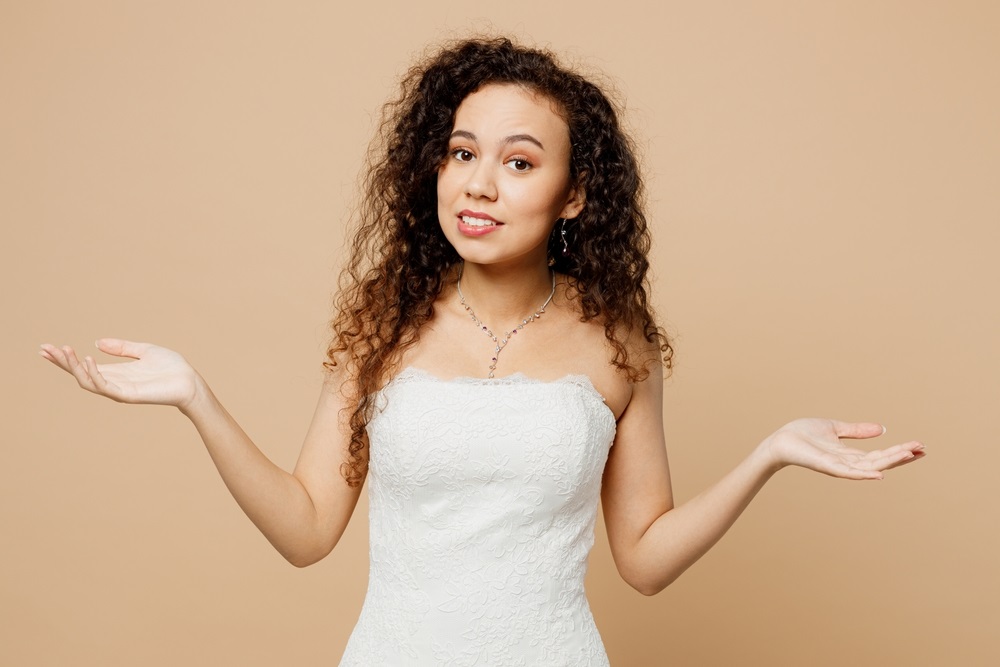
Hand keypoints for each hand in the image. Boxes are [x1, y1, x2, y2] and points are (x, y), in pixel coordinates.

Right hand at [39, 339, 201, 409]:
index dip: (64, 359)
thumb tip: (97, 342)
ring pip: (87, 381)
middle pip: (79, 374)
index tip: (45, 348)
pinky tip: (88, 359)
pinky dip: (94, 374)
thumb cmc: (170, 367)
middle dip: (62, 362)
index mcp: (115, 372)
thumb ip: (121, 347)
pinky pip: (105, 386)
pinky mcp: (128, 395)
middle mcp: (113, 382)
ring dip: (74, 366)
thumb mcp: (143, 350)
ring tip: (64, 351)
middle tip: (44, 349)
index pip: (83, 366)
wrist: (189, 381)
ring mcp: (119, 390)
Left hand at [761, 418, 924, 479]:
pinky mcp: (827, 467)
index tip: (919, 446)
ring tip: (910, 455)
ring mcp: (838, 466)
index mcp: (850, 454)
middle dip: (901, 455)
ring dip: (890, 461)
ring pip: (870, 465)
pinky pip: (849, 473)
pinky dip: (865, 474)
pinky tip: (880, 473)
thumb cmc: (802, 435)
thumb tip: (882, 429)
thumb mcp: (834, 428)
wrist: (779, 441)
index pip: (880, 454)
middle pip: (880, 460)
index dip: (899, 450)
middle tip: (923, 449)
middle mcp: (848, 463)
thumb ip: (856, 430)